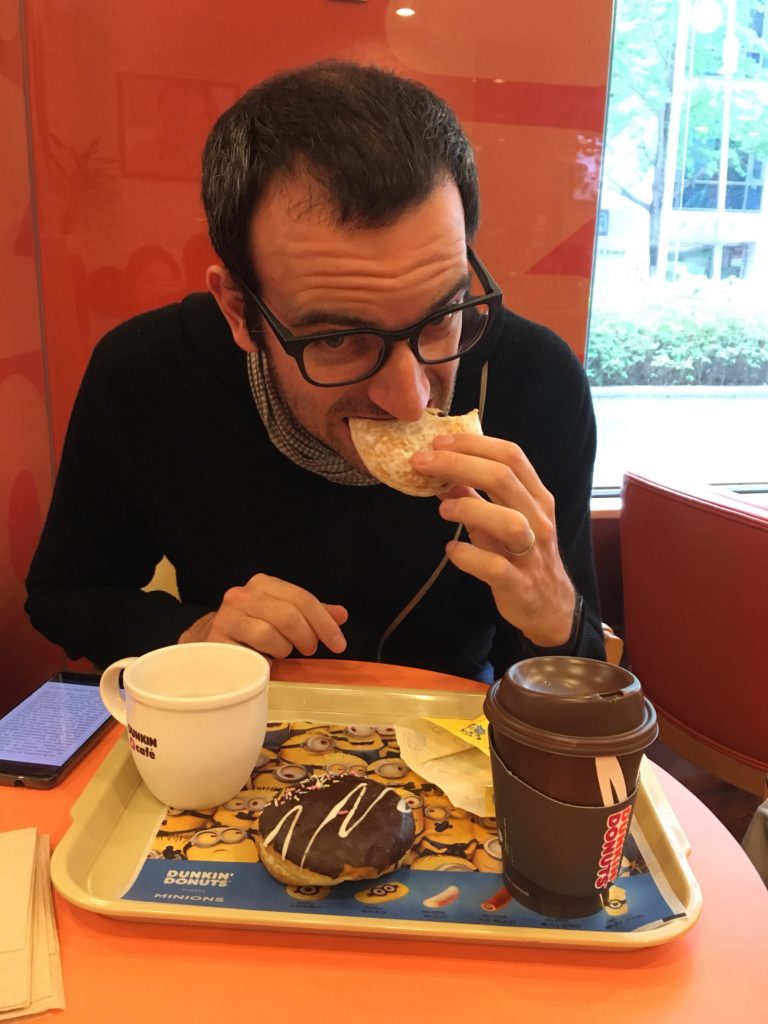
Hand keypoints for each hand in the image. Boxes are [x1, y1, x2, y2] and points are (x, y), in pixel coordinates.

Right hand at [179, 573, 347, 657]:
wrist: (212, 642)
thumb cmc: (252, 629)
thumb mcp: (283, 616)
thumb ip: (311, 614)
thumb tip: (341, 615)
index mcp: (264, 584)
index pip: (302, 598)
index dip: (325, 622)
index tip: (339, 644)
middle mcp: (243, 595)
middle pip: (289, 615)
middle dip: (307, 637)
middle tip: (310, 650)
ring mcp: (228, 617)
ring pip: (269, 633)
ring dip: (284, 649)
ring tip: (281, 652)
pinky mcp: (217, 640)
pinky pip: (250, 652)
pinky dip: (264, 659)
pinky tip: (266, 660)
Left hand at [410, 434, 575, 646]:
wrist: (550, 607)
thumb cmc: (523, 556)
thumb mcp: (503, 520)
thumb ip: (477, 498)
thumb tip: (442, 475)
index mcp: (537, 497)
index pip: (511, 456)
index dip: (473, 444)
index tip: (438, 442)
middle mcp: (538, 519)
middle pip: (503, 478)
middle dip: (458, 464)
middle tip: (422, 462)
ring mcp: (531, 553)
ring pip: (508, 521)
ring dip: (469, 509)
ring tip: (442, 508)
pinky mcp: (519, 585)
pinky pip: (494, 567)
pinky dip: (468, 556)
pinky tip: (452, 549)